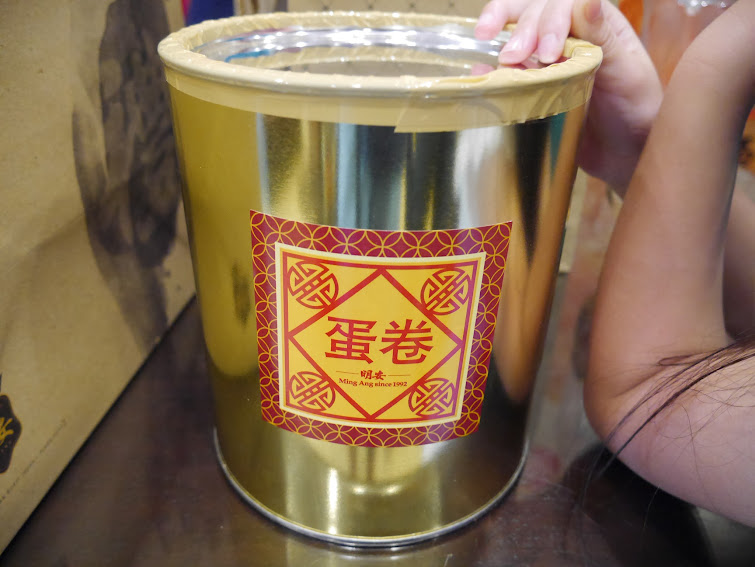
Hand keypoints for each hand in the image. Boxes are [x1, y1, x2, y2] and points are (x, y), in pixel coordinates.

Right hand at [475, 0, 661, 192]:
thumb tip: (587, 0)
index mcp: (595, 22)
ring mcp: (547, 59)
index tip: (546, 53)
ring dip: (503, 39)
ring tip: (500, 62)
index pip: (563, 4)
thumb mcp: (627, 72)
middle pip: (534, 12)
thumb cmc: (636, 110)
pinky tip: (481, 74)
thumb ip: (605, 37)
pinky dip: (490, 69)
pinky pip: (506, 70)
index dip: (548, 21)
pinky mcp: (531, 85)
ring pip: (516, 32)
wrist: (625, 153)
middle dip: (521, 30)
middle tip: (511, 57)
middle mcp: (569, 34)